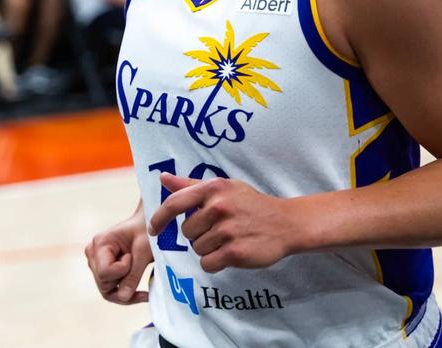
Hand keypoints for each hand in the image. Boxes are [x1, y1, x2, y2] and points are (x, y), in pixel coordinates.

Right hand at [85, 208, 152, 304]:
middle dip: (124, 280)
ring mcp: (96, 263)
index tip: (132, 256)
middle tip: (136, 262)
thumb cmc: (146, 232)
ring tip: (138, 271)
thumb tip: (123, 297)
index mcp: (99, 243)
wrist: (148, 225)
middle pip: (104, 283)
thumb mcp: (144, 251)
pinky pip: (110, 290)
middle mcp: (93, 253)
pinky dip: (125, 292)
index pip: (104, 272)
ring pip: (107, 290)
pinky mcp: (103, 270)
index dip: (123, 270)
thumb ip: (133, 275)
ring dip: (126, 286)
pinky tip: (141, 293)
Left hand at [147, 173, 294, 273]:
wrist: (286, 223)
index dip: (160, 218)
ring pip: (197, 249)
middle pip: (187, 232)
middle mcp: (219, 207)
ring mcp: (227, 230)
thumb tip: (162, 178)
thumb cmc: (251, 204)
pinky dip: (216, 262)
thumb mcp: (224, 187)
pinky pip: (208, 263)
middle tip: (219, 229)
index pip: (174, 203)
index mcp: (214, 188)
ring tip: (229, 239)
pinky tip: (230, 253)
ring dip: (209, 248)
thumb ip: (190, 185)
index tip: (154, 229)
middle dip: (198, 234)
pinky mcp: (235, 252)